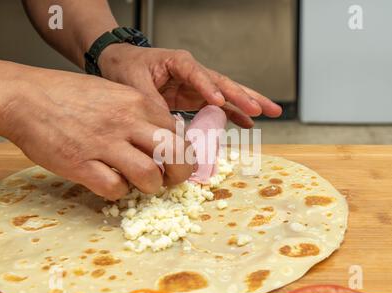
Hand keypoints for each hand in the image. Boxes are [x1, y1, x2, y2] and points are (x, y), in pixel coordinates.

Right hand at [0, 61, 193, 199]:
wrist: (25, 97)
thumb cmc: (70, 95)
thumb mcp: (114, 93)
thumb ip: (140, 114)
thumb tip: (162, 139)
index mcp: (138, 103)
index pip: (178, 132)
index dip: (181, 151)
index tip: (174, 161)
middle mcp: (127, 122)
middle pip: (175, 153)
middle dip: (180, 172)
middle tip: (171, 180)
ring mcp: (105, 144)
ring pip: (149, 175)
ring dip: (150, 186)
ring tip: (140, 185)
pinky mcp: (82, 165)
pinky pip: (115, 188)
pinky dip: (118, 192)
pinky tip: (110, 183)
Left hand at [98, 44, 282, 127]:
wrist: (121, 63)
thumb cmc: (126, 67)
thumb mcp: (134, 84)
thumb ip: (152, 104)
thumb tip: (170, 131)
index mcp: (178, 62)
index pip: (198, 74)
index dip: (210, 88)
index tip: (220, 101)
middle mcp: (193, 73)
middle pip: (224, 83)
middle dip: (244, 96)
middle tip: (263, 108)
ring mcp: (197, 86)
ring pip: (227, 94)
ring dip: (248, 104)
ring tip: (270, 112)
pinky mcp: (195, 97)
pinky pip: (218, 106)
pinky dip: (232, 114)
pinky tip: (246, 123)